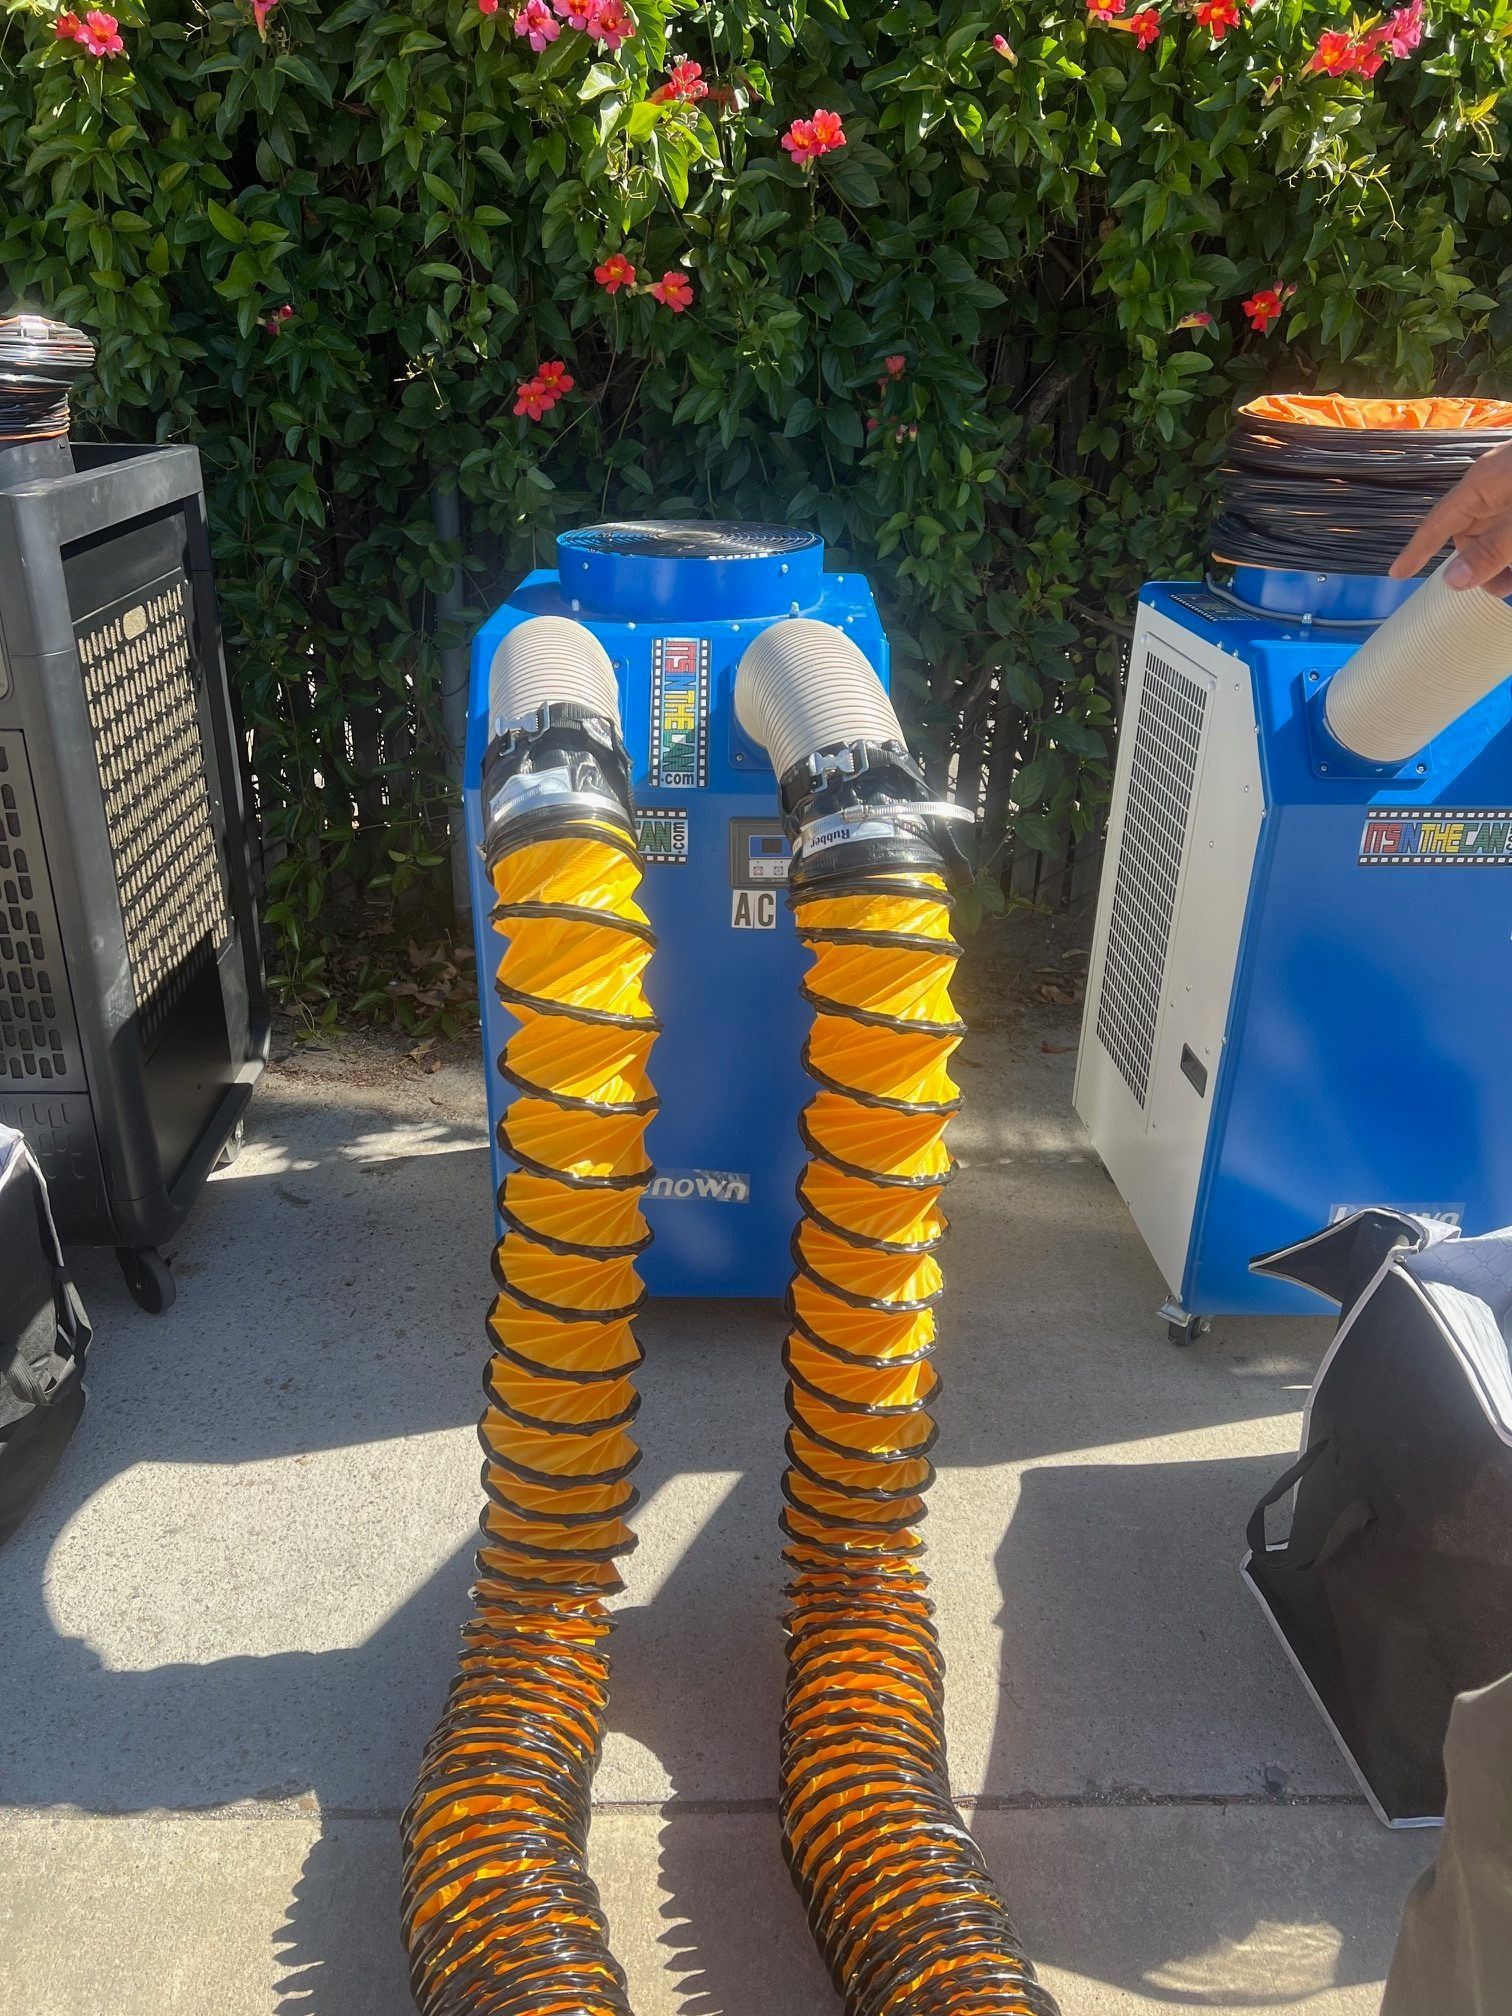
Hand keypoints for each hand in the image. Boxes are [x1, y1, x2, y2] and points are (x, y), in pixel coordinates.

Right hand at [1390, 437, 1511, 594]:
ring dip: (1504, 559)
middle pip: (1471, 534)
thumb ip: (1490, 551)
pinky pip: (1511, 526)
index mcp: (1481, 483)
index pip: (1437, 523)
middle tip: (1500, 589)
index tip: (1397, 574)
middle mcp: (1493, 485)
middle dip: (1480, 565)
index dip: (1417, 551)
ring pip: (1495, 533)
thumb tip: (1452, 581)